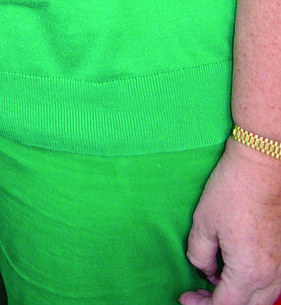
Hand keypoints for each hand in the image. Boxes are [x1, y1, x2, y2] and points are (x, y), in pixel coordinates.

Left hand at [179, 137, 280, 304]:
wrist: (262, 166)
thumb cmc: (232, 191)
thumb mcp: (203, 223)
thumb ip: (199, 255)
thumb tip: (206, 270)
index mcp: (249, 272)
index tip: (186, 297)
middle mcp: (271, 276)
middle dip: (219, 304)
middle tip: (198, 294)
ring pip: (261, 299)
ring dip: (238, 296)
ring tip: (215, 282)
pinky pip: (270, 284)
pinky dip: (252, 285)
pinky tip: (235, 270)